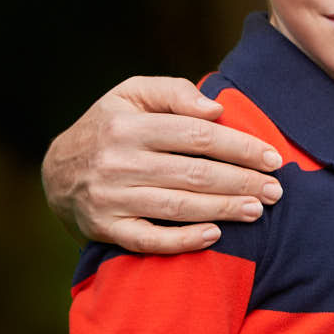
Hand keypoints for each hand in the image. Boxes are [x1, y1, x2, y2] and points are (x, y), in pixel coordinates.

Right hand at [42, 76, 283, 252]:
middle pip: (194, 173)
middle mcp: (118, 162)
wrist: (57, 170)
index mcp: (129, 125)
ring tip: (257, 209)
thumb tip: (215, 109)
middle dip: (241, 182)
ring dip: (223, 209)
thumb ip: (174, 92)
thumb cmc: (110, 126)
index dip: (240, 147)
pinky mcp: (105, 229)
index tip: (272, 158)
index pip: (197, 136)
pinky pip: (149, 240)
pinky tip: (215, 236)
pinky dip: (183, 241)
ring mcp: (110, 198)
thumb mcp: (132, 94)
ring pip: (178, 207)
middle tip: (275, 190)